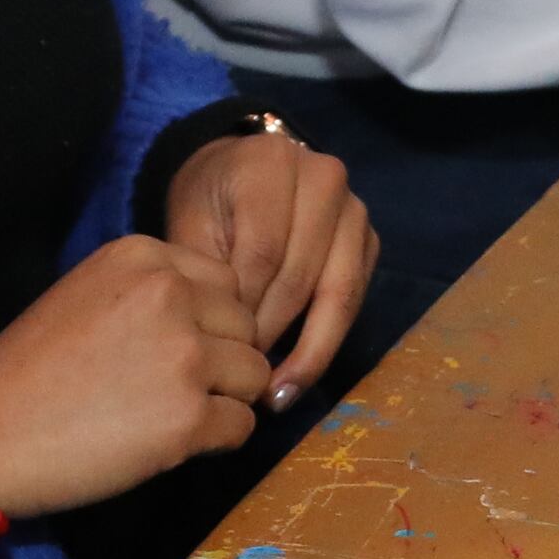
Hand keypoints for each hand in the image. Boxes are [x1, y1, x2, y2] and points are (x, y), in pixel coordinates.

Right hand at [0, 238, 272, 558]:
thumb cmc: (26, 372)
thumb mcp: (88, 297)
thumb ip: (153, 295)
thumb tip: (217, 322)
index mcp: (143, 257)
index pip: (227, 284)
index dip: (210, 324)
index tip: (172, 351)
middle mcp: (171, 295)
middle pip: (248, 328)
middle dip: (224, 362)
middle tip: (173, 391)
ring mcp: (184, 356)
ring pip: (256, 377)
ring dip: (226, 401)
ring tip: (171, 417)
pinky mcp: (189, 418)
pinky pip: (242, 427)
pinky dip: (216, 442)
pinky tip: (169, 444)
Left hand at [156, 120, 381, 402]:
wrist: (238, 174)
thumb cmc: (208, 204)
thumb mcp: (189, 227)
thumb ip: (206, 278)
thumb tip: (225, 349)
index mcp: (270, 163)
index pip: (262, 253)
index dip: (243, 309)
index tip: (219, 352)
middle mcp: (324, 177)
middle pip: (301, 276)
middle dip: (271, 334)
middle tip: (242, 383)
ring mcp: (354, 209)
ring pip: (339, 293)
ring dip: (308, 350)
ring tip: (277, 395)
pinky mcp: (370, 240)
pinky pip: (354, 300)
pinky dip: (326, 340)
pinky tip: (298, 374)